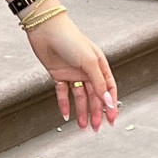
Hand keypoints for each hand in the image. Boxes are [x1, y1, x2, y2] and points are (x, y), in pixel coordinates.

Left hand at [25, 11, 117, 130]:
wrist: (45, 30)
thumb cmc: (70, 39)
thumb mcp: (89, 61)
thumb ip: (99, 83)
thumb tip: (109, 100)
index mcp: (99, 65)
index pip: (109, 89)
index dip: (111, 104)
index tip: (111, 119)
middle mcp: (87, 70)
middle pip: (94, 96)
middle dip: (96, 112)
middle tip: (96, 127)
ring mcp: (72, 73)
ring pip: (79, 97)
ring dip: (81, 112)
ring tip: (83, 125)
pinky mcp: (58, 75)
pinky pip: (63, 93)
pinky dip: (64, 104)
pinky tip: (65, 115)